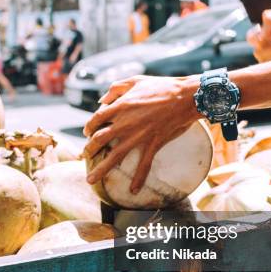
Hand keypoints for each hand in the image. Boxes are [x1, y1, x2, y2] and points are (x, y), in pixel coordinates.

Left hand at [83, 75, 200, 192]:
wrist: (185, 97)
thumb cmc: (161, 86)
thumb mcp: (135, 80)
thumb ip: (115, 89)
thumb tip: (101, 101)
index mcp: (120, 106)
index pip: (96, 119)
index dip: (89, 127)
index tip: (87, 133)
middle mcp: (125, 123)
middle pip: (99, 140)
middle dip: (89, 150)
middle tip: (85, 156)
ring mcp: (138, 136)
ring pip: (115, 156)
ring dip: (101, 169)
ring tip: (90, 180)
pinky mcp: (153, 144)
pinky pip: (144, 165)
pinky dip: (139, 179)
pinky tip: (133, 190)